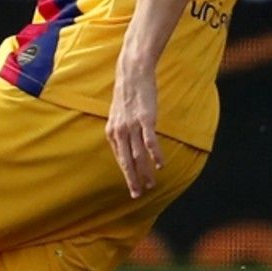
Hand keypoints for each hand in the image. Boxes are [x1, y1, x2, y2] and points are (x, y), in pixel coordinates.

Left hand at [106, 62, 163, 198]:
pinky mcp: (145, 119)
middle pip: (127, 161)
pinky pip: (149, 140)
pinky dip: (155, 154)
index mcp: (112, 132)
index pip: (120, 159)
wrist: (132, 75)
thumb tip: (126, 147)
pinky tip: (159, 165)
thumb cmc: (128, 97)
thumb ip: (121, 132)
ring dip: (145, 171)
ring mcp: (132, 126)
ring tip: (151, 184)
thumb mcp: (118, 116)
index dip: (127, 175)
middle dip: (133, 180)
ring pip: (138, 154)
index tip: (133, 188)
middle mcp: (119, 131)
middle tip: (138, 195)